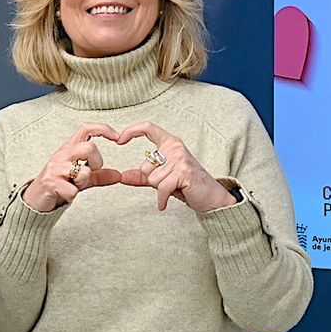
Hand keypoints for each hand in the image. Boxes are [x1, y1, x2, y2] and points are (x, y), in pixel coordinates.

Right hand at [22, 122, 125, 212]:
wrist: (33, 199)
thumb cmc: (57, 184)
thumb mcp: (80, 178)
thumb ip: (98, 176)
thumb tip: (118, 175)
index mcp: (69, 149)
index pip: (86, 129)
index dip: (104, 129)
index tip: (117, 137)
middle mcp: (61, 155)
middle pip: (89, 147)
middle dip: (97, 162)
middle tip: (91, 172)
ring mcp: (55, 168)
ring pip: (83, 171)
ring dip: (83, 183)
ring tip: (73, 186)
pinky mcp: (50, 182)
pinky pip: (73, 190)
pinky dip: (72, 196)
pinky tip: (64, 195)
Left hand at [116, 121, 236, 211]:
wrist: (212, 197)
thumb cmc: (187, 185)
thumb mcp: (162, 178)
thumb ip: (142, 176)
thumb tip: (121, 176)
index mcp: (170, 143)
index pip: (148, 128)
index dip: (131, 130)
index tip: (118, 140)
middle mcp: (175, 147)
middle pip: (145, 166)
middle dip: (152, 180)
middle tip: (170, 183)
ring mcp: (179, 158)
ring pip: (152, 179)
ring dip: (160, 189)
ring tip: (176, 187)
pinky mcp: (183, 172)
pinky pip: (161, 188)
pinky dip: (161, 199)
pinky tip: (165, 203)